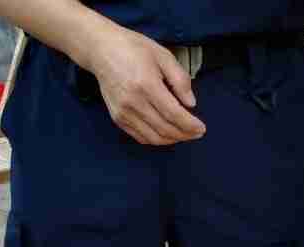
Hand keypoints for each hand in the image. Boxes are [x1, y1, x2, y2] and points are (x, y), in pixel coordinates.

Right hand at [87, 24, 205, 145]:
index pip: (173, 114)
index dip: (190, 125)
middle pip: (164, 129)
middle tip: (196, 133)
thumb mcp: (163, 56)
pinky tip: (167, 134)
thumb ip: (180, 80)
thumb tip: (191, 104)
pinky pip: (140, 137)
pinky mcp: (118, 118)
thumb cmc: (133, 49)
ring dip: (172, 140)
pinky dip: (156, 139)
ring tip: (184, 134)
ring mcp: (123, 113)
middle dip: (184, 134)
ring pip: (153, 137)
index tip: (201, 129)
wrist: (102, 51)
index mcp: (146, 84)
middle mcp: (133, 102)